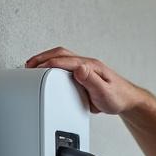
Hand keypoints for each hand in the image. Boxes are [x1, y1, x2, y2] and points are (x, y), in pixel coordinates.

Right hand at [26, 47, 145, 115]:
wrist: (127, 101)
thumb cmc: (118, 98)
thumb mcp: (105, 92)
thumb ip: (92, 80)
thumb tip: (79, 68)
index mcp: (91, 66)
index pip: (65, 61)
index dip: (48, 64)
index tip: (35, 69)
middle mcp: (87, 64)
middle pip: (61, 54)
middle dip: (42, 58)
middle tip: (28, 65)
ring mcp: (85, 68)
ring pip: (62, 58)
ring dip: (46, 60)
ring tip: (32, 67)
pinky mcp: (83, 74)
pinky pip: (65, 66)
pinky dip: (53, 66)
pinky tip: (47, 72)